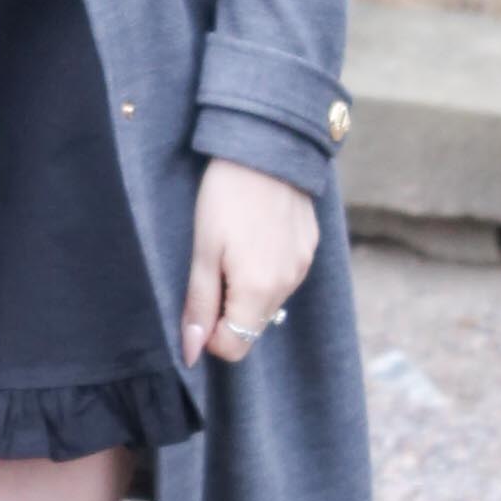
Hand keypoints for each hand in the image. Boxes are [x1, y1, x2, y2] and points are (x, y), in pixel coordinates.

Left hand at [180, 152, 317, 368]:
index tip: (198, 303)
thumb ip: (199, 305)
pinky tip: (254, 236)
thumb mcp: (202, 251)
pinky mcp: (310, 247)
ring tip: (233, 247)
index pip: (235, 347)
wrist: (267, 147)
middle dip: (227, 311)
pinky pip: (284, 276)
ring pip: (269, 302)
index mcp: (259, 290)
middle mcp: (289, 284)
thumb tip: (190, 353)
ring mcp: (303, 266)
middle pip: (252, 325)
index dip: (209, 335)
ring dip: (247, 290)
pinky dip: (266, 270)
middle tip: (211, 268)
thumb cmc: (225, 196)